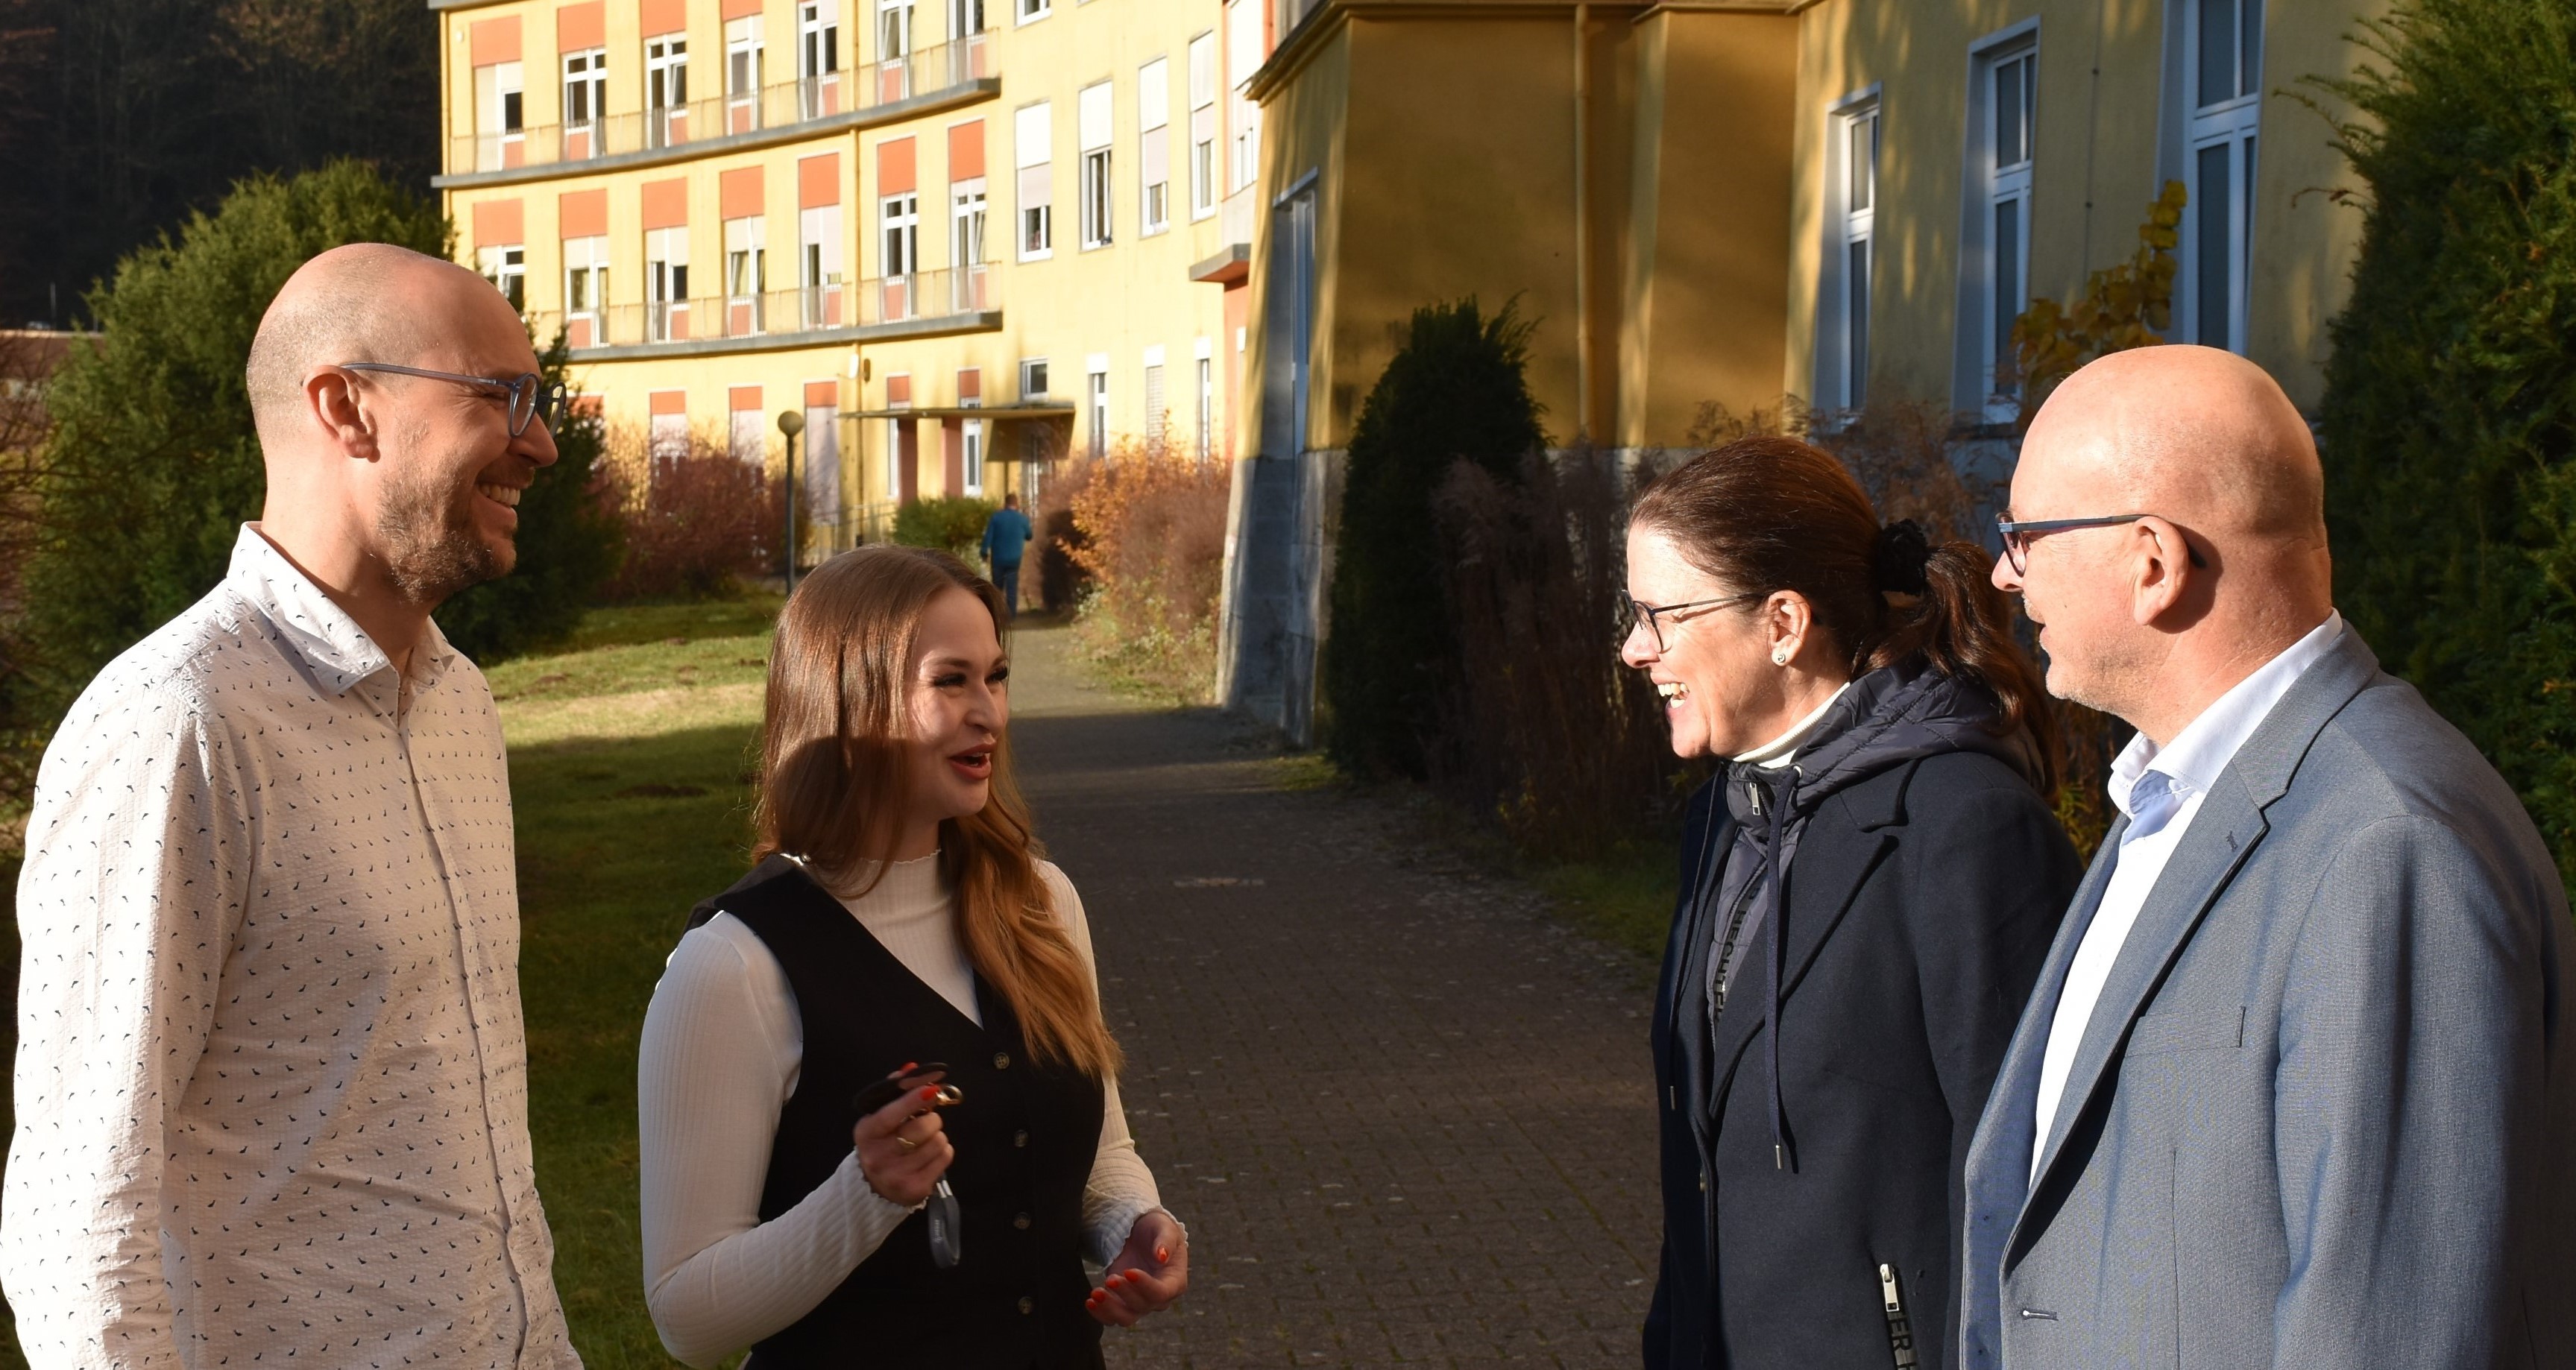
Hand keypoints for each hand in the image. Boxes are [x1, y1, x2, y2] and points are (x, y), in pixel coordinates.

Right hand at [852, 1070, 952, 1206]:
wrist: (875, 1186)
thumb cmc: (883, 1142)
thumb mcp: (881, 1118)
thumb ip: (895, 1091)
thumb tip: (911, 1068)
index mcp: (866, 1133)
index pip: (890, 1115)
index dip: (912, 1100)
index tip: (931, 1088)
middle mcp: (877, 1157)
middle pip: (921, 1128)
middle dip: (932, 1119)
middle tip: (927, 1121)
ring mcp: (895, 1176)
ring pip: (937, 1142)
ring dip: (938, 1136)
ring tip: (925, 1141)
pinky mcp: (914, 1189)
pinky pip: (945, 1157)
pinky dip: (943, 1152)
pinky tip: (929, 1156)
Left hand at [1087, 1209, 1187, 1325]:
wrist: (1140, 1233)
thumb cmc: (1157, 1229)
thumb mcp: (1165, 1227)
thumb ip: (1166, 1240)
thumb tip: (1162, 1256)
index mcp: (1175, 1281)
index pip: (1161, 1292)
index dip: (1145, 1286)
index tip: (1128, 1271)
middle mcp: (1160, 1298)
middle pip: (1142, 1306)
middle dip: (1124, 1293)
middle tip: (1110, 1278)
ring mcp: (1140, 1302)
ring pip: (1126, 1318)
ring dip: (1110, 1308)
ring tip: (1095, 1293)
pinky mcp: (1122, 1302)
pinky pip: (1112, 1317)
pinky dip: (1100, 1313)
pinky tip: (1090, 1301)